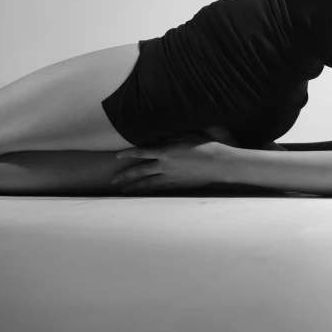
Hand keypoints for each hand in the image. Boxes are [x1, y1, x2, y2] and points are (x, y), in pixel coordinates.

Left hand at [111, 129, 232, 195]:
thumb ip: (170, 139)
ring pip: (147, 183)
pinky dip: (149, 192)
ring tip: (123, 191)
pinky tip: (143, 194)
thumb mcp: (186, 136)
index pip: (141, 152)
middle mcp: (164, 166)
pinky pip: (159, 189)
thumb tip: (160, 140)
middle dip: (125, 176)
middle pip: (140, 171)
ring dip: (134, 187)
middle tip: (113, 180)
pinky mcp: (177, 185)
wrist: (217, 164)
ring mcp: (170, 177)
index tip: (116, 156)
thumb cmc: (205, 146)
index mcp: (166, 151)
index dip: (127, 154)